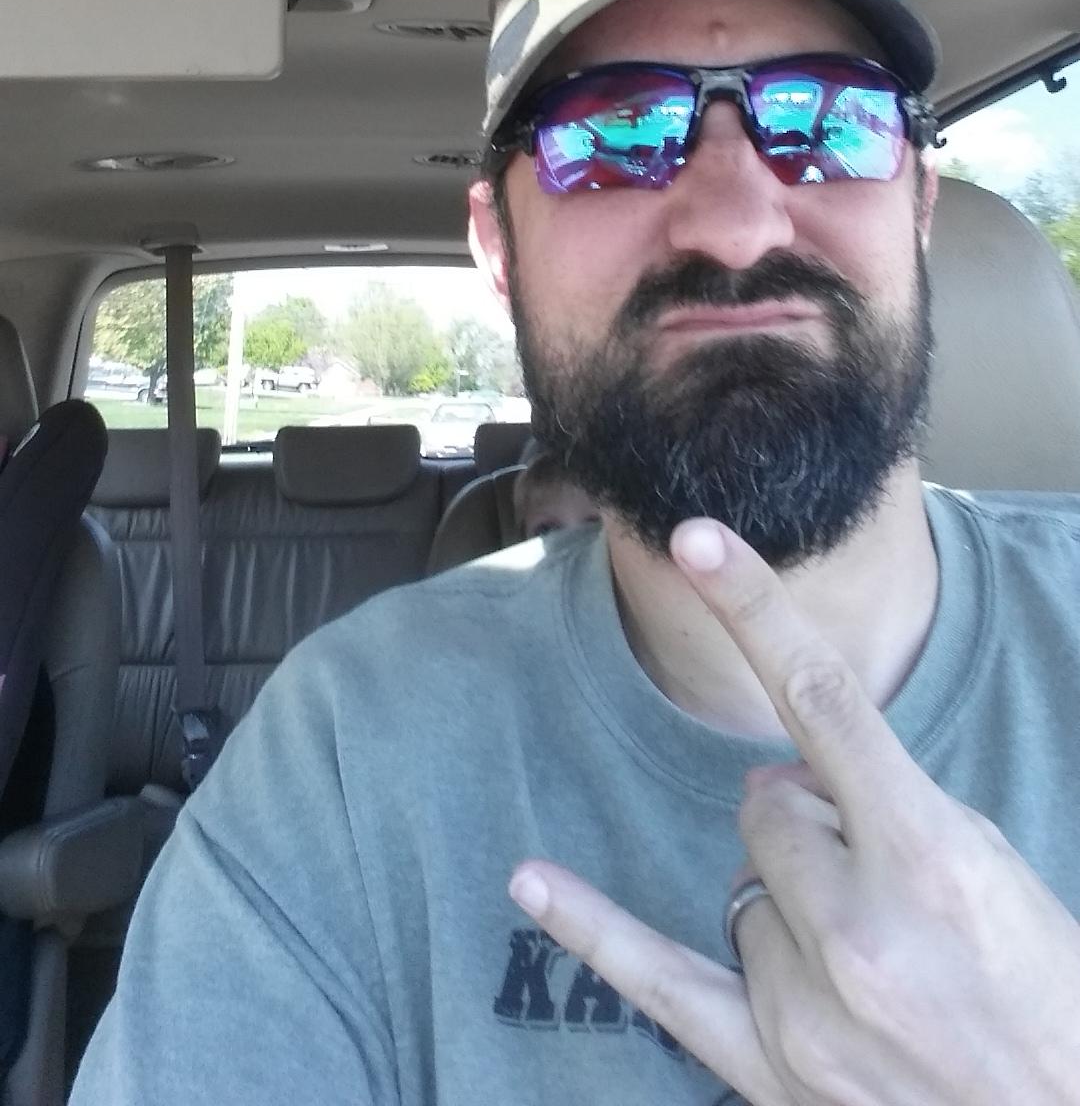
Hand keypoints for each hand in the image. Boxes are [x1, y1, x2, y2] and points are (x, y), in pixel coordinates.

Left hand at [509, 518, 1079, 1104]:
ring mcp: (808, 1009)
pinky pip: (659, 984)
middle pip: (763, 804)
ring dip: (790, 906)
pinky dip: (592, 927)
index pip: (821, 698)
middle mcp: (859, 930)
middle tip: (882, 887)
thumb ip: (887, 805)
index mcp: (929, 859)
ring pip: (738, 890)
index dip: (752, 608)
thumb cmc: (1045, 998)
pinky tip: (531, 879)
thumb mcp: (992, 871)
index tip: (697, 539)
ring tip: (874, 970)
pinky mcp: (771, 1071)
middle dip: (811, 824)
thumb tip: (785, 777)